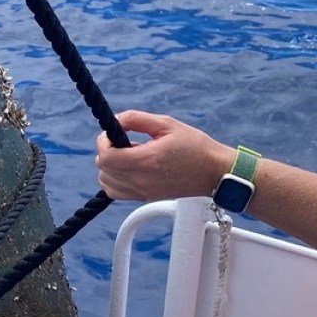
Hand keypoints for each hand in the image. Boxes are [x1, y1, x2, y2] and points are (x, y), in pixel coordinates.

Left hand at [95, 110, 231, 200]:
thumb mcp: (166, 124)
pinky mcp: (145, 197)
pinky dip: (114, 180)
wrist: (214, 172)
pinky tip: (130, 168)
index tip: (114, 133)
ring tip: (130, 156)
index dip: (104, 141)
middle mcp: (142, 180)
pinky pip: (116, 192)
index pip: (106, 157)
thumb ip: (136, 119)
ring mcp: (142, 192)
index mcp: (147, 160)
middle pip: (103, 169)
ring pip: (106, 182)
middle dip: (108, 151)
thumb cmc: (194, 146)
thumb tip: (115, 120)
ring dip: (110, 166)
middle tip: (126, 142)